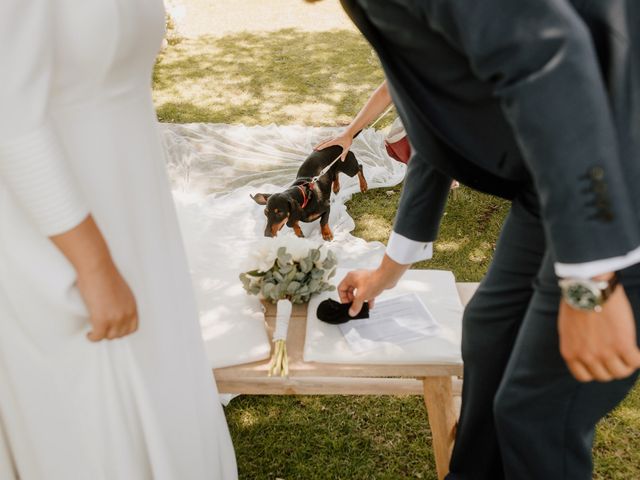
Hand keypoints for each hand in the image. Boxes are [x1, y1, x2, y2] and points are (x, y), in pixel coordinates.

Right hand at [50, 216, 137, 341]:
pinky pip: (98, 336)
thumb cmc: (105, 274)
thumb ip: (120, 302)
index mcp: (132, 306)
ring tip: (94, 331)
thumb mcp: (121, 291)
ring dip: (101, 335)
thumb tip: (112, 308)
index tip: (113, 329)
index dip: (122, 331)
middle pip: (120, 334)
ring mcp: (115, 317)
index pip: (132, 328)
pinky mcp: (102, 319)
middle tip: (101, 329)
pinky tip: (89, 334)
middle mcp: (126, 313)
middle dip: (110, 333)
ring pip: (109, 336)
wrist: (97, 268)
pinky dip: (93, 337)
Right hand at [314, 130, 353, 161]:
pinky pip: (325, 140)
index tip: (318, 149)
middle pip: (323, 141)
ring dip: (318, 144)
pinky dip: (321, 142)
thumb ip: (344, 154)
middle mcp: (332, 138)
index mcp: (335, 140)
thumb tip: (342, 160)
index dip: (322, 146)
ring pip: (323, 140)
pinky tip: (319, 145)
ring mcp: (331, 137)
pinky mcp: (331, 137)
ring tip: (314, 148)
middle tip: (313, 149)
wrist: (348, 132)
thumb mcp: (347, 147)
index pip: (327, 144)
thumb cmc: (348, 139)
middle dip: (318, 145)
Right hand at [338, 254, 409, 315]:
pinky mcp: (371, 282)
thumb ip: (356, 306)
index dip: (343, 298)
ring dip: (360, 300)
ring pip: (358, 292)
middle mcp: (356, 277)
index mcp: (350, 278)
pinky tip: (370, 305)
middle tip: (354, 306)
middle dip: (352, 300)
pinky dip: (367, 298)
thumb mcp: (361, 296)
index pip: (341, 288)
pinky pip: (366, 292)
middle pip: (349, 291)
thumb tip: (352, 312)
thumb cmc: (374, 281)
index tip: (347, 305)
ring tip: (362, 307)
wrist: (387, 277)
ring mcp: (364, 280)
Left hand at [558, 281, 639, 381]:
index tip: (601, 363)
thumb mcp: (568, 327)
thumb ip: (575, 343)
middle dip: (612, 367)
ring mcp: (604, 353)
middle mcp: (586, 357)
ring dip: (627, 364)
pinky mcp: (622, 345)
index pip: (584, 376)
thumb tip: (585, 353)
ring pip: (621, 372)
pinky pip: (636, 362)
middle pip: (605, 376)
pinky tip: (638, 350)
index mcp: (570, 353)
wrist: (588, 287)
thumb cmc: (578, 302)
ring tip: (629, 352)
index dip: (594, 371)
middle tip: (618, 355)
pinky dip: (639, 358)